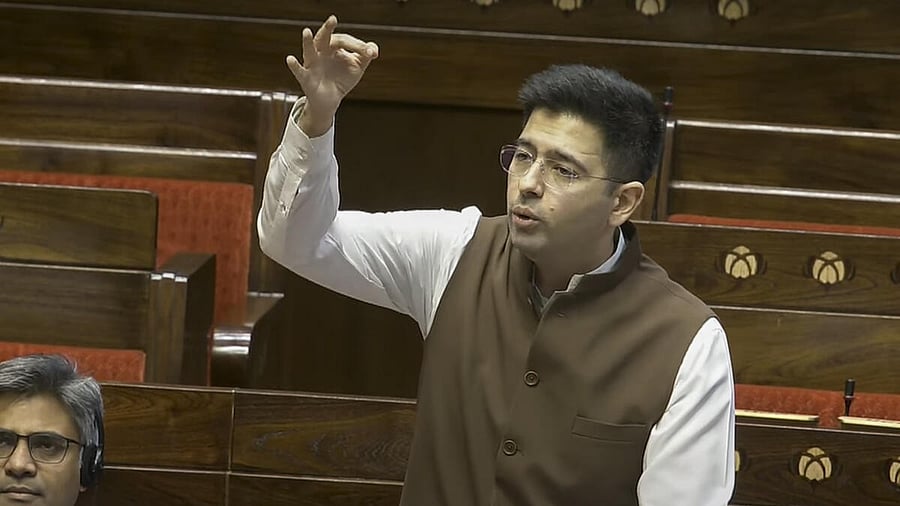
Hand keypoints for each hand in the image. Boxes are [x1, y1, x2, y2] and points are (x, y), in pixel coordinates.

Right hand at [286, 15, 378, 136]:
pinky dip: (294, 66)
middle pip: (323, 38)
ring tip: (307, 31)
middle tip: (333, 19)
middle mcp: (320, 52)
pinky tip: (290, 59)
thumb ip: (365, 55)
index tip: (371, 53)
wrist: (331, 100)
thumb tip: (373, 50)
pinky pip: (299, 71)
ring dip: (307, 42)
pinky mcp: (306, 78)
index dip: (358, 45)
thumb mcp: (357, 66)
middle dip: (328, 29)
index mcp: (333, 47)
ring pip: (309, 51)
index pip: (344, 40)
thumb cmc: (342, 78)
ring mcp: (312, 64)